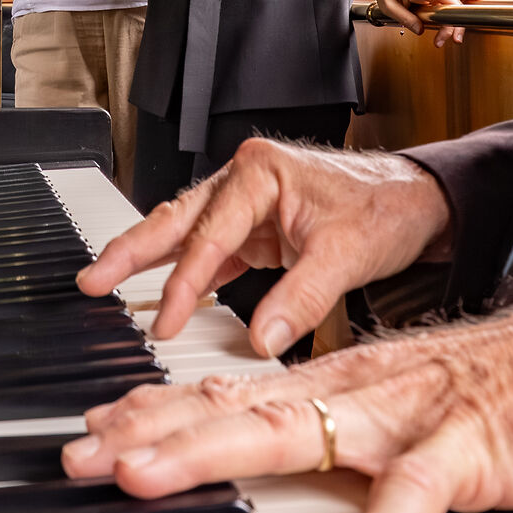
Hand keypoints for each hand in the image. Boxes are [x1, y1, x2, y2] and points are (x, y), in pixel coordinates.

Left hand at [62, 297, 512, 512]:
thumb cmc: (486, 394)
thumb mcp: (386, 405)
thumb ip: (323, 426)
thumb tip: (254, 440)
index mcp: (332, 387)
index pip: (224, 395)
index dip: (153, 411)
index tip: (89, 428)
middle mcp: (350, 393)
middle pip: (230, 410)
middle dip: (148, 432)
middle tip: (79, 454)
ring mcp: (399, 418)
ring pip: (291, 431)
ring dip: (211, 453)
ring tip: (148, 478)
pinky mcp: (459, 450)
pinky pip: (413, 496)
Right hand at [76, 139, 453, 357]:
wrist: (421, 201)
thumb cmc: (387, 208)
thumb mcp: (346, 255)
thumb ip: (300, 300)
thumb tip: (259, 342)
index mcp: (260, 171)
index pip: (210, 234)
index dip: (184, 282)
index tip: (166, 322)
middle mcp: (245, 178)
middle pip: (175, 218)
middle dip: (129, 249)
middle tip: (91, 279)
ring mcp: (247, 201)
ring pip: (184, 232)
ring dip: (146, 258)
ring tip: (104, 281)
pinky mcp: (255, 226)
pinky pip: (209, 249)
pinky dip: (183, 271)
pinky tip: (161, 293)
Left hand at [369, 0, 477, 35]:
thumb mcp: (388, 6)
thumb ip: (404, 17)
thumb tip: (419, 29)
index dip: (447, 6)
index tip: (451, 21)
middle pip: (448, 2)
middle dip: (452, 22)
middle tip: (448, 39)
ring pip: (453, 1)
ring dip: (459, 18)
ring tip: (457, 37)